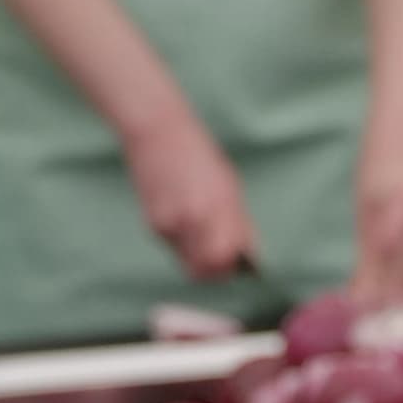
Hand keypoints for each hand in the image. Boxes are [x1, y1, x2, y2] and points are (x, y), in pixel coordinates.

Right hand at [125, 105, 259, 282]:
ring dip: (199, 256)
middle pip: (204, 271)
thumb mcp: (228, 186)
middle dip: (215, 270)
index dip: (231, 267)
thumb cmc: (198, 154)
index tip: (236, 263)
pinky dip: (183, 241)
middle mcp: (193, 220)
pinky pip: (174, 247)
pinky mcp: (153, 224)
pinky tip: (184, 216)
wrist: (156, 131)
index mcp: (218, 208)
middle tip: (222, 259)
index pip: (225, 259)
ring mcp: (170, 224)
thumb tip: (248, 254)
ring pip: (188, 262)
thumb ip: (239, 223)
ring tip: (202, 231)